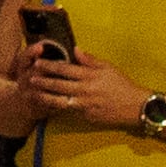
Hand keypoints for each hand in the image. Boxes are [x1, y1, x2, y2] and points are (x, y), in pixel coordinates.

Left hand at [17, 44, 147, 131]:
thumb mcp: (108, 68)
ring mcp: (84, 105)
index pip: (65, 69)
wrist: (135, 107)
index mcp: (90, 76)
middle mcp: (85, 90)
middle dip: (42, 81)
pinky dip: (57, 108)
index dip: (50, 66)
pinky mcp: (86, 117)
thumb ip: (90, 60)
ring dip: (44, 97)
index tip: (38, 63)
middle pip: (58, 85)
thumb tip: (75, 49)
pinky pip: (68, 111)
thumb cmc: (122, 85)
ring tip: (33, 93)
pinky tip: (47, 106)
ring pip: (59, 101)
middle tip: (29, 78)